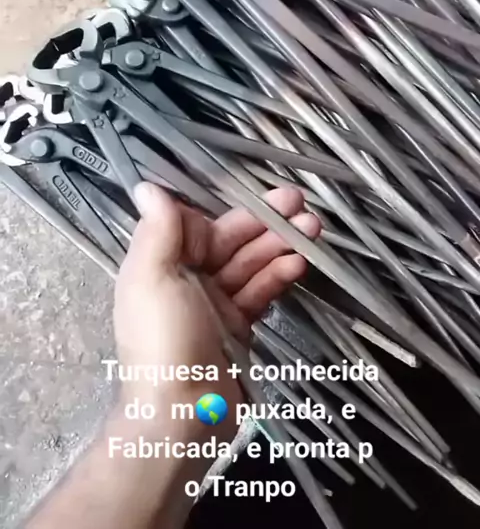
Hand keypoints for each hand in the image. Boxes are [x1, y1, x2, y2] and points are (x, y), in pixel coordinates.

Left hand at [114, 183, 319, 440]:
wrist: (182, 416)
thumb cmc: (163, 342)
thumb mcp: (151, 278)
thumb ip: (156, 231)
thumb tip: (146, 185)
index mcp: (162, 264)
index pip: (201, 226)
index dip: (234, 211)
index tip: (265, 196)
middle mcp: (187, 280)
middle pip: (231, 242)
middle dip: (266, 223)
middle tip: (300, 204)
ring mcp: (215, 304)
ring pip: (251, 265)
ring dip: (280, 245)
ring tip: (312, 229)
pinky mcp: (238, 327)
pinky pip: (260, 292)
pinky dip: (279, 276)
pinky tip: (299, 263)